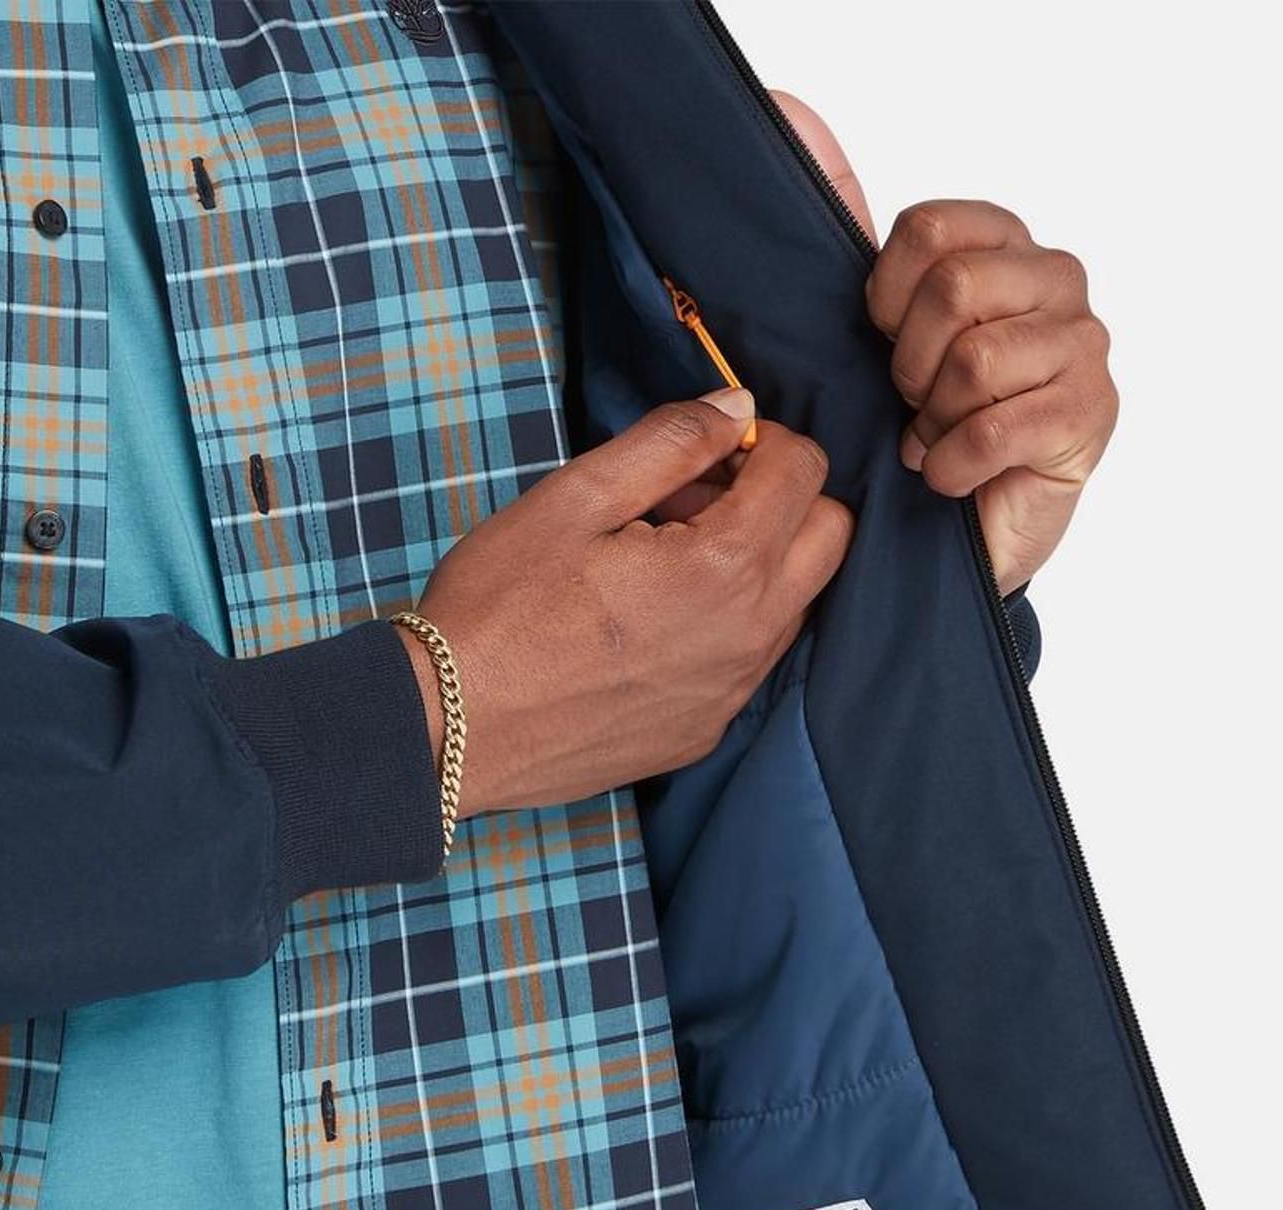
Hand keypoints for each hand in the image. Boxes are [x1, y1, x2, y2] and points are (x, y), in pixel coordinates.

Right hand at [400, 392, 851, 817]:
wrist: (453, 727)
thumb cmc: (499, 606)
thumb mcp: (574, 497)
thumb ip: (670, 442)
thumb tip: (738, 406)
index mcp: (725, 566)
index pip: (804, 471)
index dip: (758, 441)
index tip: (702, 451)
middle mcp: (750, 636)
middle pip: (829, 538)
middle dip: (779, 499)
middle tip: (692, 500)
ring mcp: (732, 692)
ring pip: (795, 603)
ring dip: (755, 563)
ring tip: (661, 562)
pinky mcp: (705, 731)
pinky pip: (749, 663)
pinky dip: (725, 626)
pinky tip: (648, 626)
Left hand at [771, 93, 1117, 593]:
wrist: (958, 527)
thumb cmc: (916, 424)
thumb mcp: (866, 328)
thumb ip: (841, 224)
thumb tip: (789, 106)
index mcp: (1003, 246)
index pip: (931, 228)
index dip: (887, 299)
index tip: (883, 342)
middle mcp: (1055, 281)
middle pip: (955, 288)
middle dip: (910, 366)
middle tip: (913, 403)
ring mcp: (1083, 346)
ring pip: (975, 361)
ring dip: (933, 421)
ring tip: (936, 440)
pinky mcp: (1091, 413)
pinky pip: (995, 428)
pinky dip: (951, 467)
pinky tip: (952, 477)